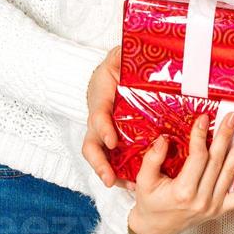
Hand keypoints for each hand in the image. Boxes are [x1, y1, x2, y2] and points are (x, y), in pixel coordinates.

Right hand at [82, 46, 129, 188]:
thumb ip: (119, 53)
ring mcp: (107, 137)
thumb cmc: (113, 71)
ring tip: (132, 189)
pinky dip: (126, 176)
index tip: (112, 139)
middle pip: (93, 148)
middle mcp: (100, 125)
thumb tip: (126, 45)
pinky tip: (141, 185)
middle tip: (109, 179)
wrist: (111, 80)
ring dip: (114, 175)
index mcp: (100, 103)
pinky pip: (119, 163)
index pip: (97, 117)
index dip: (104, 128)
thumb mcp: (115, 58)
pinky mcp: (120, 145)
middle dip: (100, 165)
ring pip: (103, 160)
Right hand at [126, 112, 233, 233]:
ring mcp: (213, 206)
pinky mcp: (220, 210)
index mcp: (182, 192)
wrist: (156, 227)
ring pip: (230, 174)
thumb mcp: (144, 180)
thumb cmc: (150, 202)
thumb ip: (152, 159)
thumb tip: (163, 139)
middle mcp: (201, 199)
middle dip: (225, 136)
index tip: (204, 118)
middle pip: (217, 161)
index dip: (201, 136)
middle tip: (232, 117)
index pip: (197, 158)